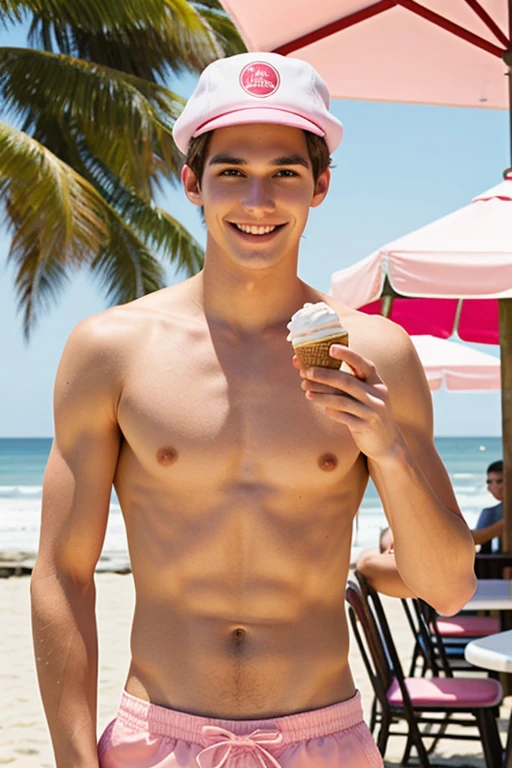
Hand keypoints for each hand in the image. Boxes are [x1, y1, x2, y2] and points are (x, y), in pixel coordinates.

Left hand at [292, 344, 403, 460]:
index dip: (348, 355)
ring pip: (342, 400)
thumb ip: (349, 382)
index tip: (331, 348)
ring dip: (321, 393)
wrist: (387, 442)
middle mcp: (377, 395)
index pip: (364, 365)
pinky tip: (321, 407)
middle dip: (324, 375)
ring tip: (305, 388)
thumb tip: (317, 367)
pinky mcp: (365, 426)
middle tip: (306, 371)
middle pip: (347, 381)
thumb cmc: (369, 413)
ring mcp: (372, 412)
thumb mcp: (366, 395)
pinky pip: (343, 416)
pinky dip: (330, 410)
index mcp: (377, 383)